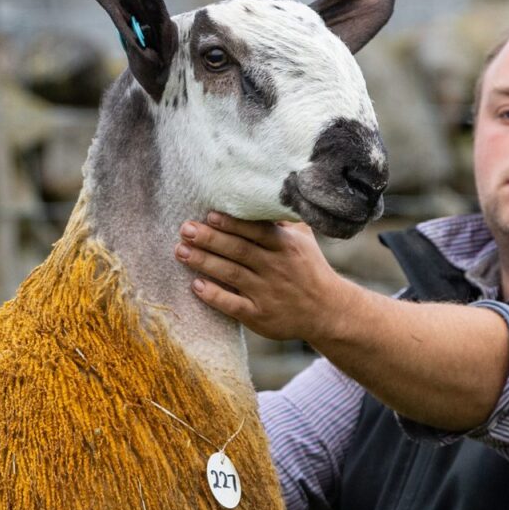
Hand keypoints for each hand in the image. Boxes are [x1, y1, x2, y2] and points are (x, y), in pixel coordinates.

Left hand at [174, 213, 367, 345]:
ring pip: (231, 274)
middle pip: (239, 250)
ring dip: (204, 262)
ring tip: (180, 251)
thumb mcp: (304, 240)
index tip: (209, 214)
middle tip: (185, 229)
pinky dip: (214, 295)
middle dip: (210, 239)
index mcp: (286, 247)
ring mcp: (267, 293)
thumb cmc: (309, 269)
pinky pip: (233, 305)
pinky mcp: (260, 316)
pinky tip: (196, 285)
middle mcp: (276, 268)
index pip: (257, 231)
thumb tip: (263, 193)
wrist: (327, 312)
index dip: (233, 223)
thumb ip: (283, 220)